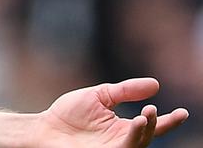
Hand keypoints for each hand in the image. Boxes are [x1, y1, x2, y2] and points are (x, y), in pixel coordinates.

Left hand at [36, 77, 188, 146]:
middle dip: (153, 124)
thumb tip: (155, 84)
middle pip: (147, 136)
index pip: (151, 125)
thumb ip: (125, 91)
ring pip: (137, 145)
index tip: (183, 112)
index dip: (169, 121)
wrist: (43, 127)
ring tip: (143, 115)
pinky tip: (132, 125)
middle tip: (150, 109)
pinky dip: (130, 139)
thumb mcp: (100, 96)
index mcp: (124, 128)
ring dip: (143, 131)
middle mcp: (122, 142)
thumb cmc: (69, 113)